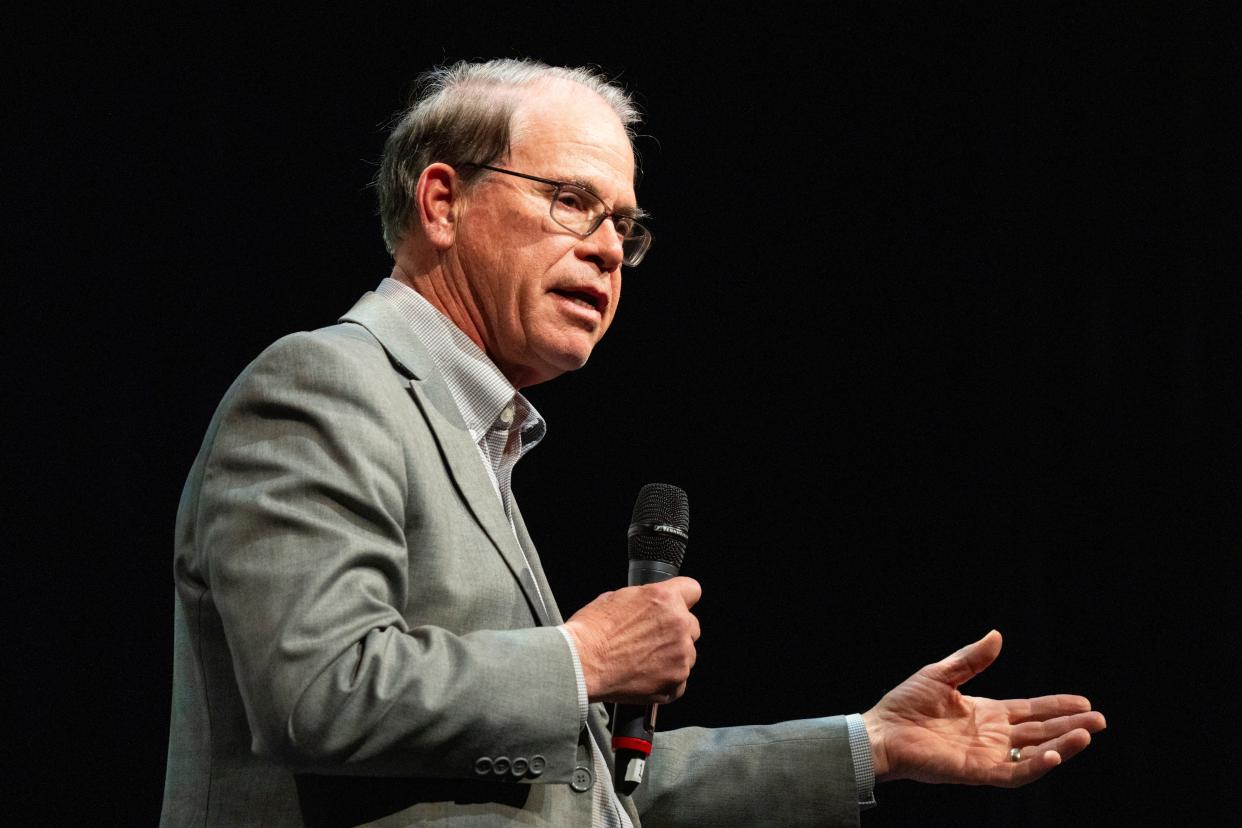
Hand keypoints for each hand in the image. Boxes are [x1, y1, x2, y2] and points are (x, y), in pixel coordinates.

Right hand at [564, 577, 701, 704]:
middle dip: (675, 631)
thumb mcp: (616, 597)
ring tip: (643, 660)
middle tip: (650, 639)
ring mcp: (680, 655)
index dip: (682, 598)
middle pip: (691, 625)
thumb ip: (643, 599)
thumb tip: (648, 605)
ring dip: (671, 656)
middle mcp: (678, 625)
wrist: (581, 663)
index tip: (677, 606)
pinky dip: (666, 680)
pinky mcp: (675, 682)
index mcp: (665, 598)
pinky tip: (644, 676)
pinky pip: (679, 680)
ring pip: (687, 653)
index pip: (693, 589)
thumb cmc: (591, 631)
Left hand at [861, 630, 1105, 786]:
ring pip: (1036, 753)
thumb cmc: (906, 704)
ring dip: (1063, 744)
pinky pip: (1015, 773)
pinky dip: (1037, 766)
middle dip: (1071, 725)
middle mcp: (993, 736)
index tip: (1084, 701)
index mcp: (987, 714)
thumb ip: (971, 660)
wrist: (882, 731)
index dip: (1057, 706)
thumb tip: (997, 636)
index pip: (1031, 712)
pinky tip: (1056, 753)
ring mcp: (988, 756)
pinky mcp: (978, 772)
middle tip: (1100, 720)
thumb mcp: (942, 674)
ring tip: (1087, 733)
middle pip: (1041, 732)